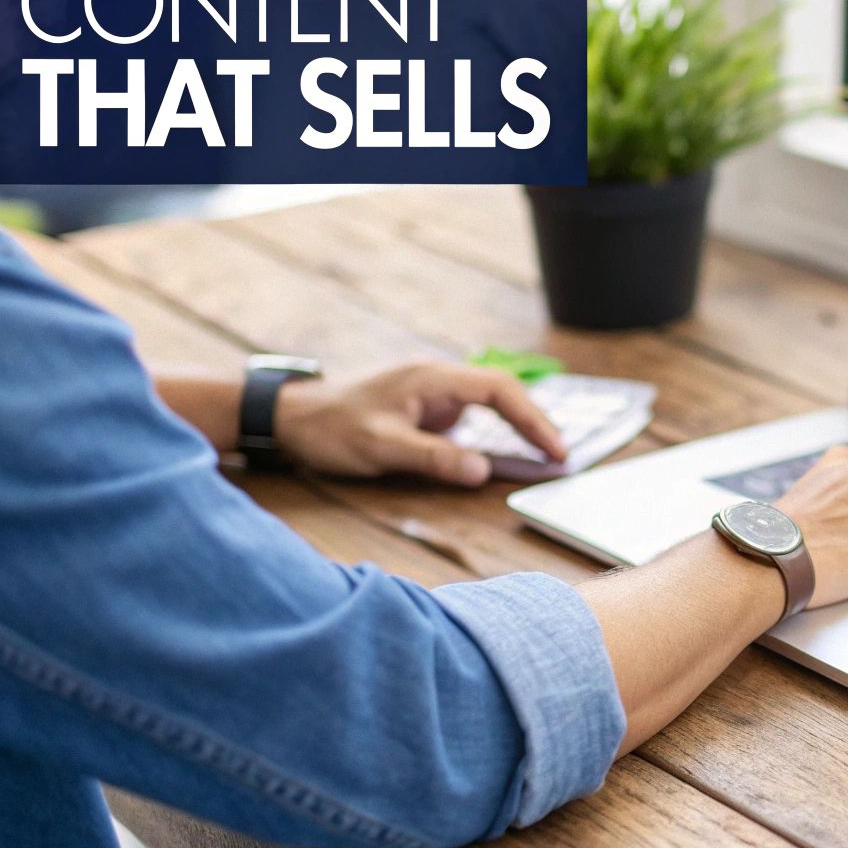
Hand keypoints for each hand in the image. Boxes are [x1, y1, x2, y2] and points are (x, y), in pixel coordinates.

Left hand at [273, 362, 565, 485]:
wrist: (289, 416)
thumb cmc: (330, 428)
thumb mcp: (380, 446)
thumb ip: (433, 457)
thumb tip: (483, 470)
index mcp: (432, 377)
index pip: (499, 390)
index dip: (532, 418)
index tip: (554, 450)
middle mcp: (437, 378)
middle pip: (502, 392)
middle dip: (534, 422)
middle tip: (559, 457)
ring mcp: (431, 392)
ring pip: (488, 403)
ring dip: (516, 426)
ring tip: (543, 455)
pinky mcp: (423, 407)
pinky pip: (469, 416)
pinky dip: (492, 432)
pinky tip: (503, 453)